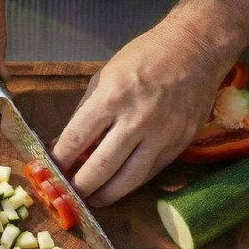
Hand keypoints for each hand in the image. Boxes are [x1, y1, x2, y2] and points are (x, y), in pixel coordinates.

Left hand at [51, 25, 226, 206]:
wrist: (196, 49)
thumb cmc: (146, 57)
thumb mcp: (105, 75)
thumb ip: (86, 111)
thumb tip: (67, 143)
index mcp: (112, 97)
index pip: (76, 139)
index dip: (60, 160)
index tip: (52, 170)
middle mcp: (137, 120)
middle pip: (100, 167)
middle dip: (79, 186)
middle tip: (69, 193)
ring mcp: (161, 135)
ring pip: (128, 180)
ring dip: (105, 195)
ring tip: (92, 200)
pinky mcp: (179, 144)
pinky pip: (150, 172)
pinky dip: (131, 183)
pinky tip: (118, 186)